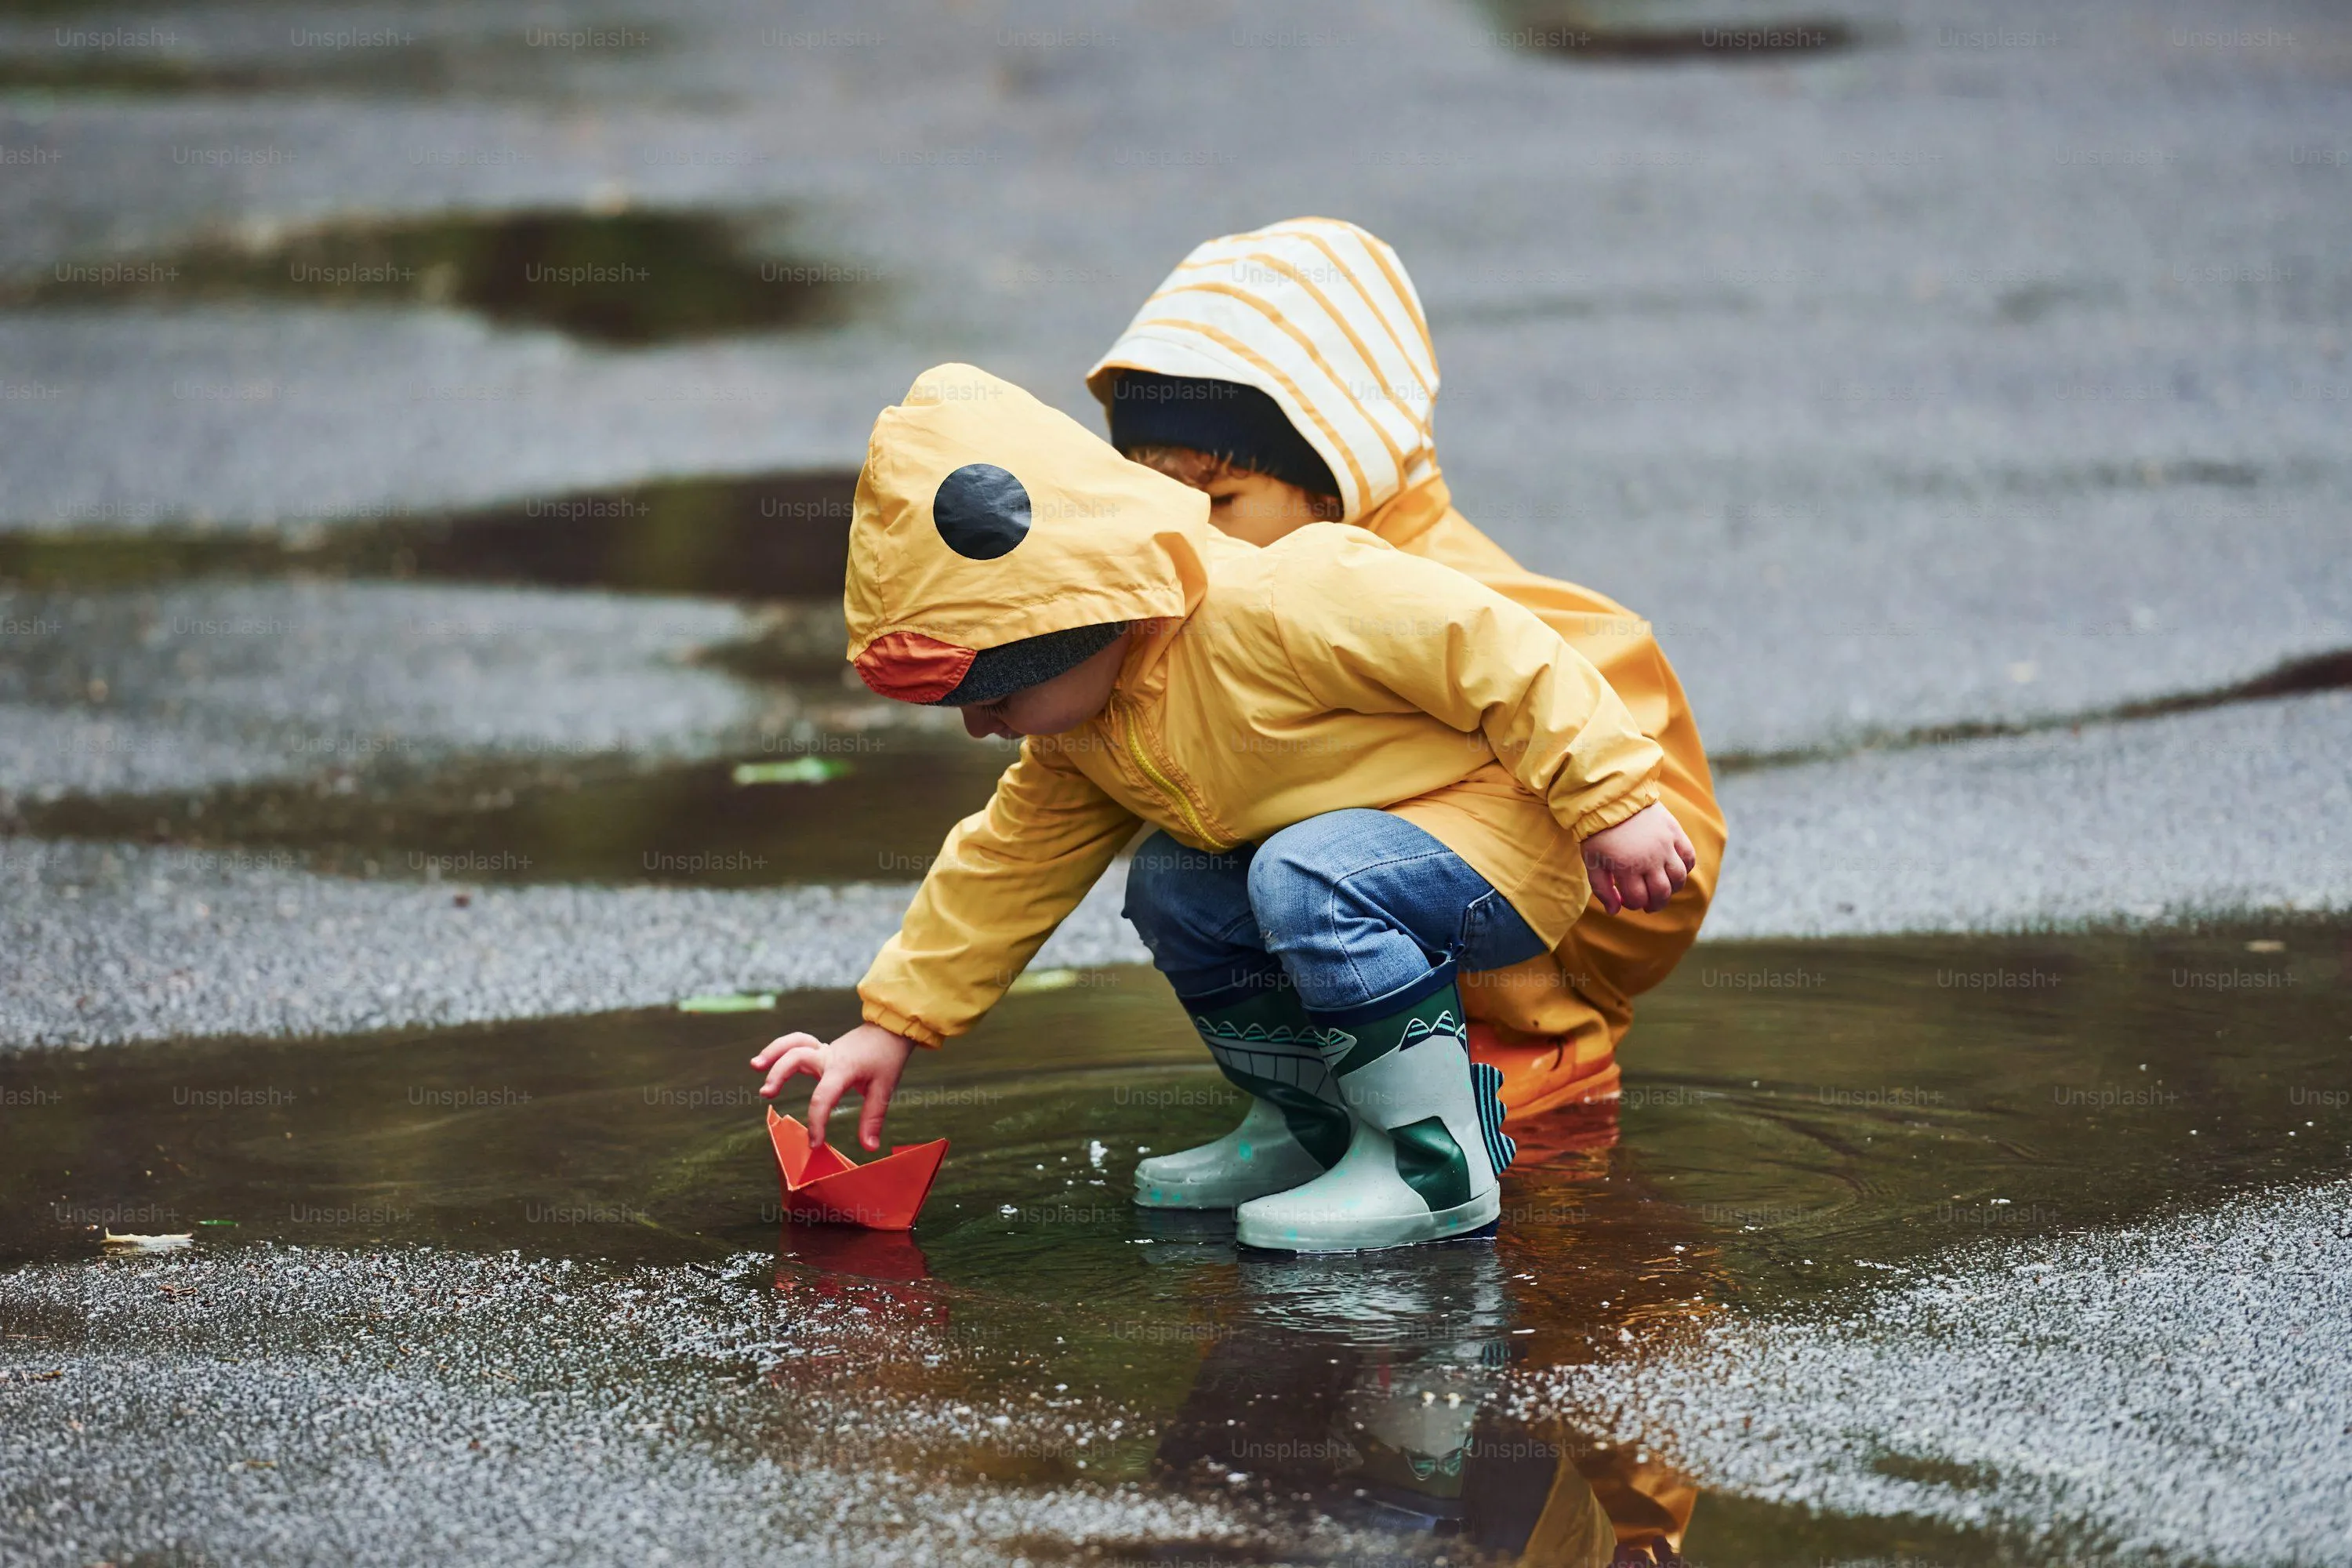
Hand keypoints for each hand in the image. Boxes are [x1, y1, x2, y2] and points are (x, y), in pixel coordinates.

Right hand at [749, 1022, 916, 1150]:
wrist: (890, 1029)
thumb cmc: (887, 1058)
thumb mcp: (884, 1088)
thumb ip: (872, 1118)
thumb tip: (869, 1147)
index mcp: (843, 1068)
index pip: (823, 1096)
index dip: (816, 1121)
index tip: (814, 1143)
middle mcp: (829, 1057)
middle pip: (798, 1058)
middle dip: (780, 1074)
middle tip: (767, 1094)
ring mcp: (823, 1050)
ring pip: (793, 1044)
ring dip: (773, 1053)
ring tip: (755, 1066)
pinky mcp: (821, 1049)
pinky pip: (796, 1043)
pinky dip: (780, 1048)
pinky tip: (767, 1060)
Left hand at [1580, 802, 1696, 915]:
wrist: (1612, 798)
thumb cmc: (1599, 832)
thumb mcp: (1592, 861)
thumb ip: (1602, 889)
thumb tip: (1614, 912)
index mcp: (1627, 867)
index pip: (1638, 899)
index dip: (1633, 905)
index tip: (1628, 900)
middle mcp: (1649, 859)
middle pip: (1661, 893)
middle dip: (1655, 904)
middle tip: (1649, 904)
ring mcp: (1665, 845)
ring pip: (1678, 878)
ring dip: (1672, 889)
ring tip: (1663, 889)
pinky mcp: (1675, 832)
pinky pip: (1689, 857)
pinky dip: (1686, 867)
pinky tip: (1674, 870)